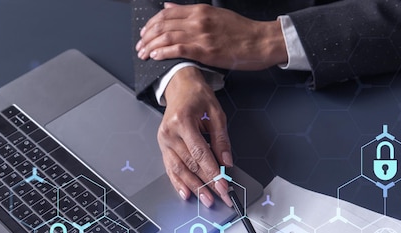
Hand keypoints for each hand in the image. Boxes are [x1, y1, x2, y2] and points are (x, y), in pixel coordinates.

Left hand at [136, 3, 287, 69]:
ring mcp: (200, 35)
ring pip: (166, 37)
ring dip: (151, 45)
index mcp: (200, 11)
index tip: (144, 33)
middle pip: (162, 25)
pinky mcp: (205, 50)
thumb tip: (170, 8)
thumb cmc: (243, 31)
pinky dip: (163, 52)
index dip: (151, 23)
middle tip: (140, 46)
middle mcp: (197, 20)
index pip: (166, 13)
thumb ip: (192, 13)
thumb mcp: (216, 15)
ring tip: (143, 53)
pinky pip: (177, 49)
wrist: (261, 41)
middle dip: (146, 36)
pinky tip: (155, 56)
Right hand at [158, 66, 231, 207]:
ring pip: (179, 169)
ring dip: (194, 187)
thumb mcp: (216, 113)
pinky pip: (170, 168)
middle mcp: (169, 133)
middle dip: (207, 183)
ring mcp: (164, 141)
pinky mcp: (163, 147)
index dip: (212, 172)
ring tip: (207, 199)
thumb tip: (226, 162)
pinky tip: (186, 193)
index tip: (224, 185)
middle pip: (190, 164)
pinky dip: (178, 182)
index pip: (200, 153)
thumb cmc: (197, 97)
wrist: (179, 87)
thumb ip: (221, 139)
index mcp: (182, 121)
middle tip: (220, 196)